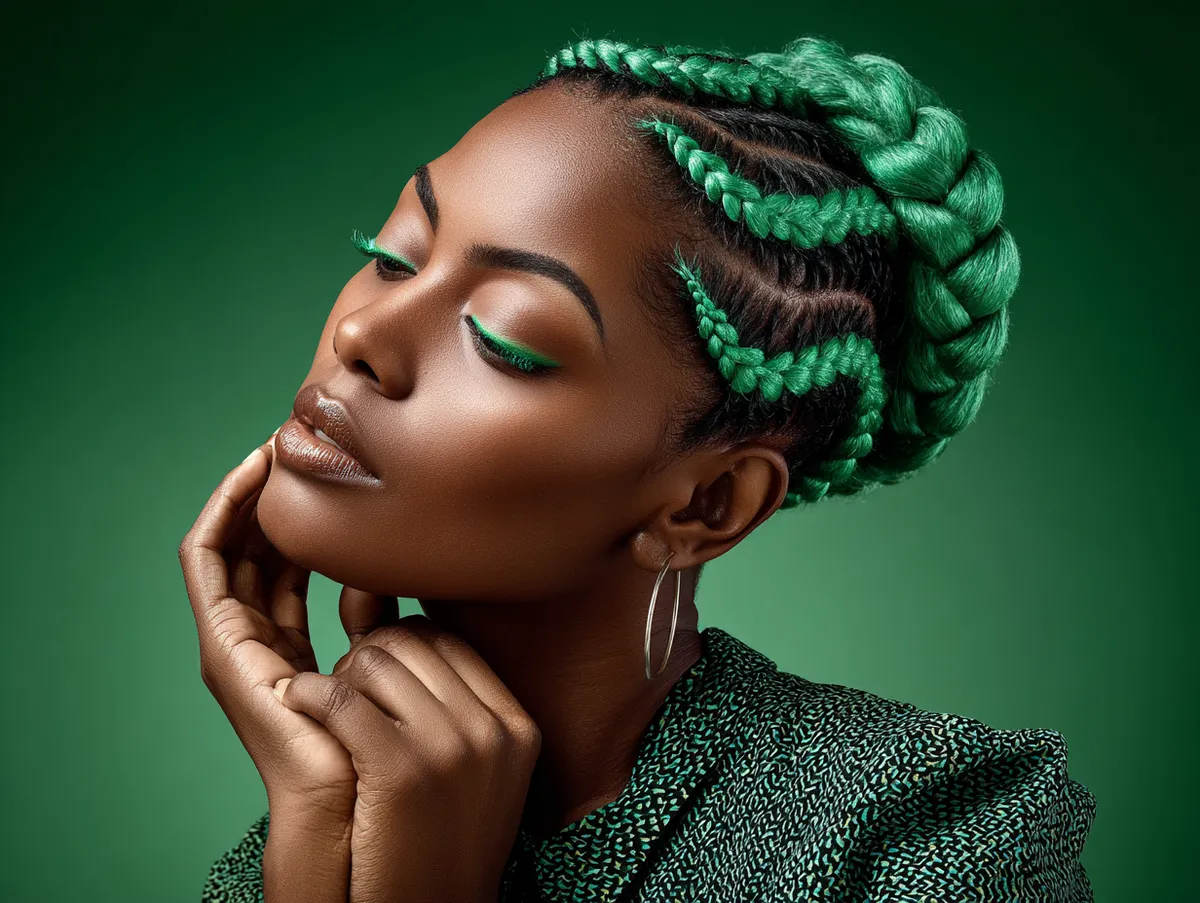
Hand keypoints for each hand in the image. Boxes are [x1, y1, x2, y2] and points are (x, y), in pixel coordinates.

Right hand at [179, 437, 356, 900]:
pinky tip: (253, 471)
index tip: (336, 470)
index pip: (290, 568)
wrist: (366, 796)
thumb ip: (381, 612)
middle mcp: (257, 643)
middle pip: (256, 554)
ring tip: (278, 444)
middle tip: (300, 443)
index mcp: (292, 650)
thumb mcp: (389, 652)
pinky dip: (224, 510)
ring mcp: (234, 642)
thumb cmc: (392, 734)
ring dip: (250, 493)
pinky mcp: (221, 641)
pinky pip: (206, 560)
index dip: (306, 517)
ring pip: (230, 547)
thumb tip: (387, 568)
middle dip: (276, 497)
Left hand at [273, 612, 542, 902]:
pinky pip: (338, 697)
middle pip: (411, 641)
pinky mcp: (400, 770)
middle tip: (343, 698)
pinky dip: (308, 693)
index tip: (373, 680)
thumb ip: (463, 711)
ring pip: (374, 659)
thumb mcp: (481, 776)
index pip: (448, 640)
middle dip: (367, 657)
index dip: (400, 648)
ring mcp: (451, 748)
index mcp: (516, 725)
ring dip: (337, 677)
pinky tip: (296, 701)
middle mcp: (491, 729)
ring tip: (326, 712)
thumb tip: (412, 633)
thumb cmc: (439, 850)